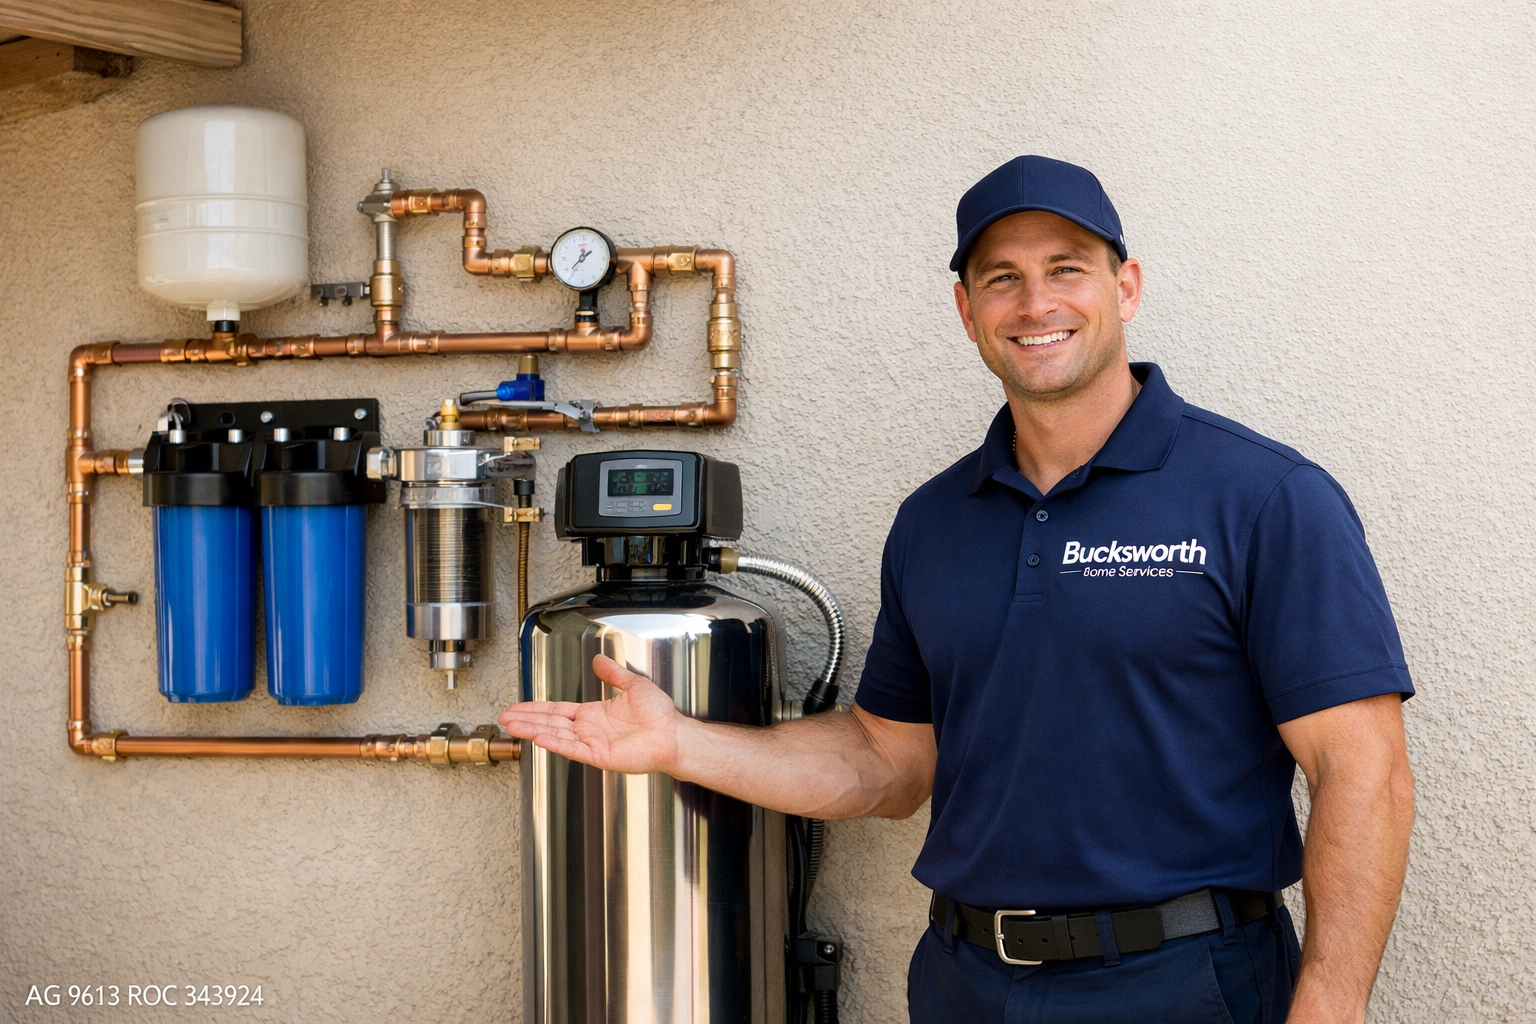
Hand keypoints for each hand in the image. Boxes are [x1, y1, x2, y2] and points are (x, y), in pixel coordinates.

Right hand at [499, 654, 682, 773]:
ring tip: (512, 726)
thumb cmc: (659, 715)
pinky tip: (540, 738)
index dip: (536, 708)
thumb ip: (613, 674)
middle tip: (504, 718)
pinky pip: (573, 749)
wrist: (674, 733)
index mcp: (593, 715)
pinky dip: (556, 744)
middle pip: (550, 723)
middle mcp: (589, 730)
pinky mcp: (600, 756)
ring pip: (556, 735)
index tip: (517, 708)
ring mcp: (592, 744)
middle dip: (526, 720)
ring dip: (533, 730)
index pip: (557, 710)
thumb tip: (600, 659)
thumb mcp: (633, 685)